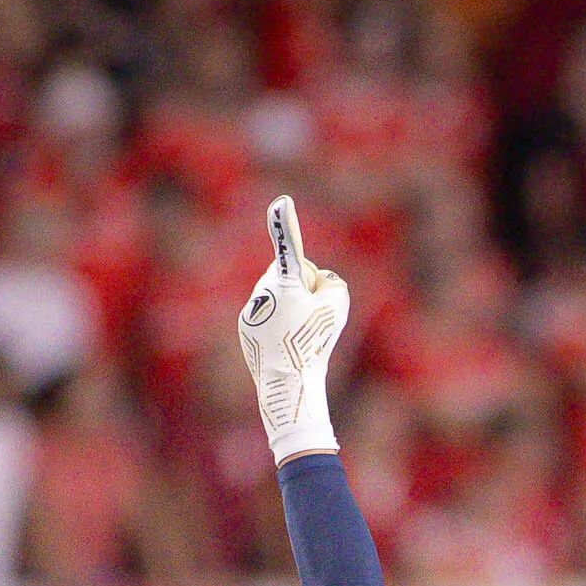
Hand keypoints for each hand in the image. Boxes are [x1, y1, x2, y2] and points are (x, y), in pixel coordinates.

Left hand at [237, 195, 350, 461]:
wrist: (288, 384)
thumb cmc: (315, 344)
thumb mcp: (338, 306)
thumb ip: (330, 280)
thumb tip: (313, 280)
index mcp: (285, 283)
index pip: (288, 246)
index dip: (285, 222)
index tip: (281, 201)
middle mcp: (264, 291)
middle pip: (292, 275)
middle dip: (304, 288)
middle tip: (311, 319)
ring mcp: (252, 309)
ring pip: (278, 295)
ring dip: (290, 306)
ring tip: (297, 336)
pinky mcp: (246, 326)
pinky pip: (267, 313)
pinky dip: (278, 322)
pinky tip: (285, 343)